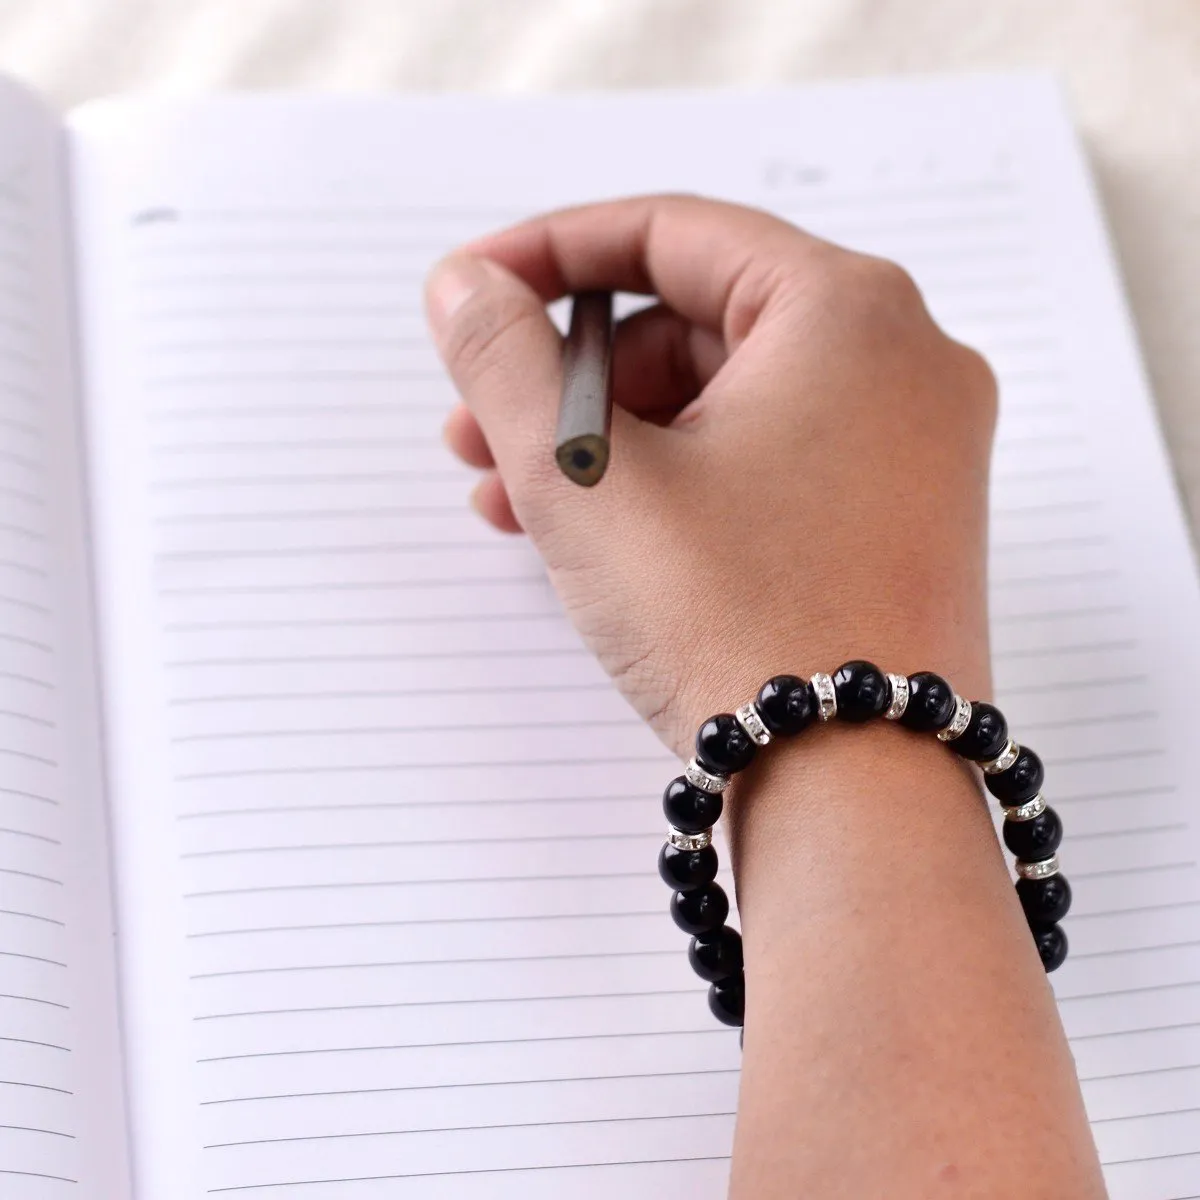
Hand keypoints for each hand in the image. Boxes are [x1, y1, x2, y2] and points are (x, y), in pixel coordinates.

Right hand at [425, 195, 996, 755]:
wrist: (859, 800)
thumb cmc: (736, 628)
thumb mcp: (586, 478)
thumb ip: (507, 358)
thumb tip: (466, 287)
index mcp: (849, 311)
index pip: (672, 233)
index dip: (550, 254)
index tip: (470, 290)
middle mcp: (903, 362)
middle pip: (695, 323)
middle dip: (571, 374)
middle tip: (478, 426)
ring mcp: (912, 447)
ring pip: (724, 404)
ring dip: (610, 440)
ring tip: (511, 497)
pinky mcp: (896, 519)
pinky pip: (765, 465)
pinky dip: (676, 483)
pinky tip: (593, 533)